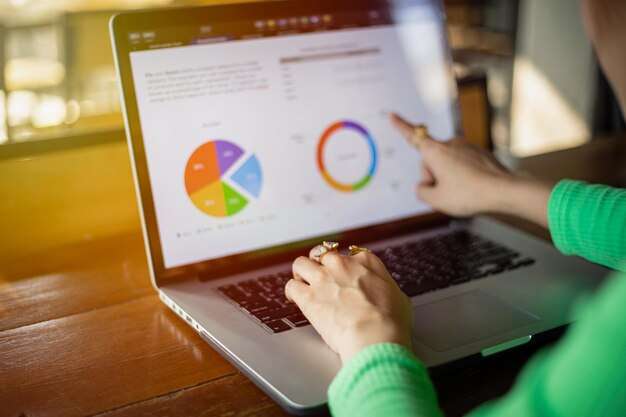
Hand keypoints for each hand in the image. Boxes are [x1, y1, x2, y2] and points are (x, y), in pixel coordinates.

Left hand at [285, 247, 412, 363]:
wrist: (375, 335)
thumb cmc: (391, 321)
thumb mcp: (399, 297)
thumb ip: (385, 289)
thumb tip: (386, 294)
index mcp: (366, 262)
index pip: (351, 254)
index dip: (346, 266)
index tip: (345, 275)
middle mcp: (342, 264)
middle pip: (323, 254)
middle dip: (320, 264)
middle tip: (320, 276)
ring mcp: (323, 278)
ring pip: (301, 263)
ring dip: (300, 273)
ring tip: (302, 282)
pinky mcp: (308, 296)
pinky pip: (291, 286)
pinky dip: (291, 292)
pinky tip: (294, 298)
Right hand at [390, 113, 552, 226]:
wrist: (504, 191)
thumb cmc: (470, 194)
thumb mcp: (436, 200)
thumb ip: (421, 192)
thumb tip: (423, 186)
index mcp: (435, 151)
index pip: (412, 136)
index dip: (400, 126)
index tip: (392, 115)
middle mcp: (450, 144)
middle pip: (430, 161)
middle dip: (433, 177)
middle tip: (445, 194)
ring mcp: (466, 147)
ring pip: (447, 164)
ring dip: (449, 177)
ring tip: (462, 192)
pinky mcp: (479, 153)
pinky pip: (463, 165)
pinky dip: (463, 176)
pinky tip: (472, 188)